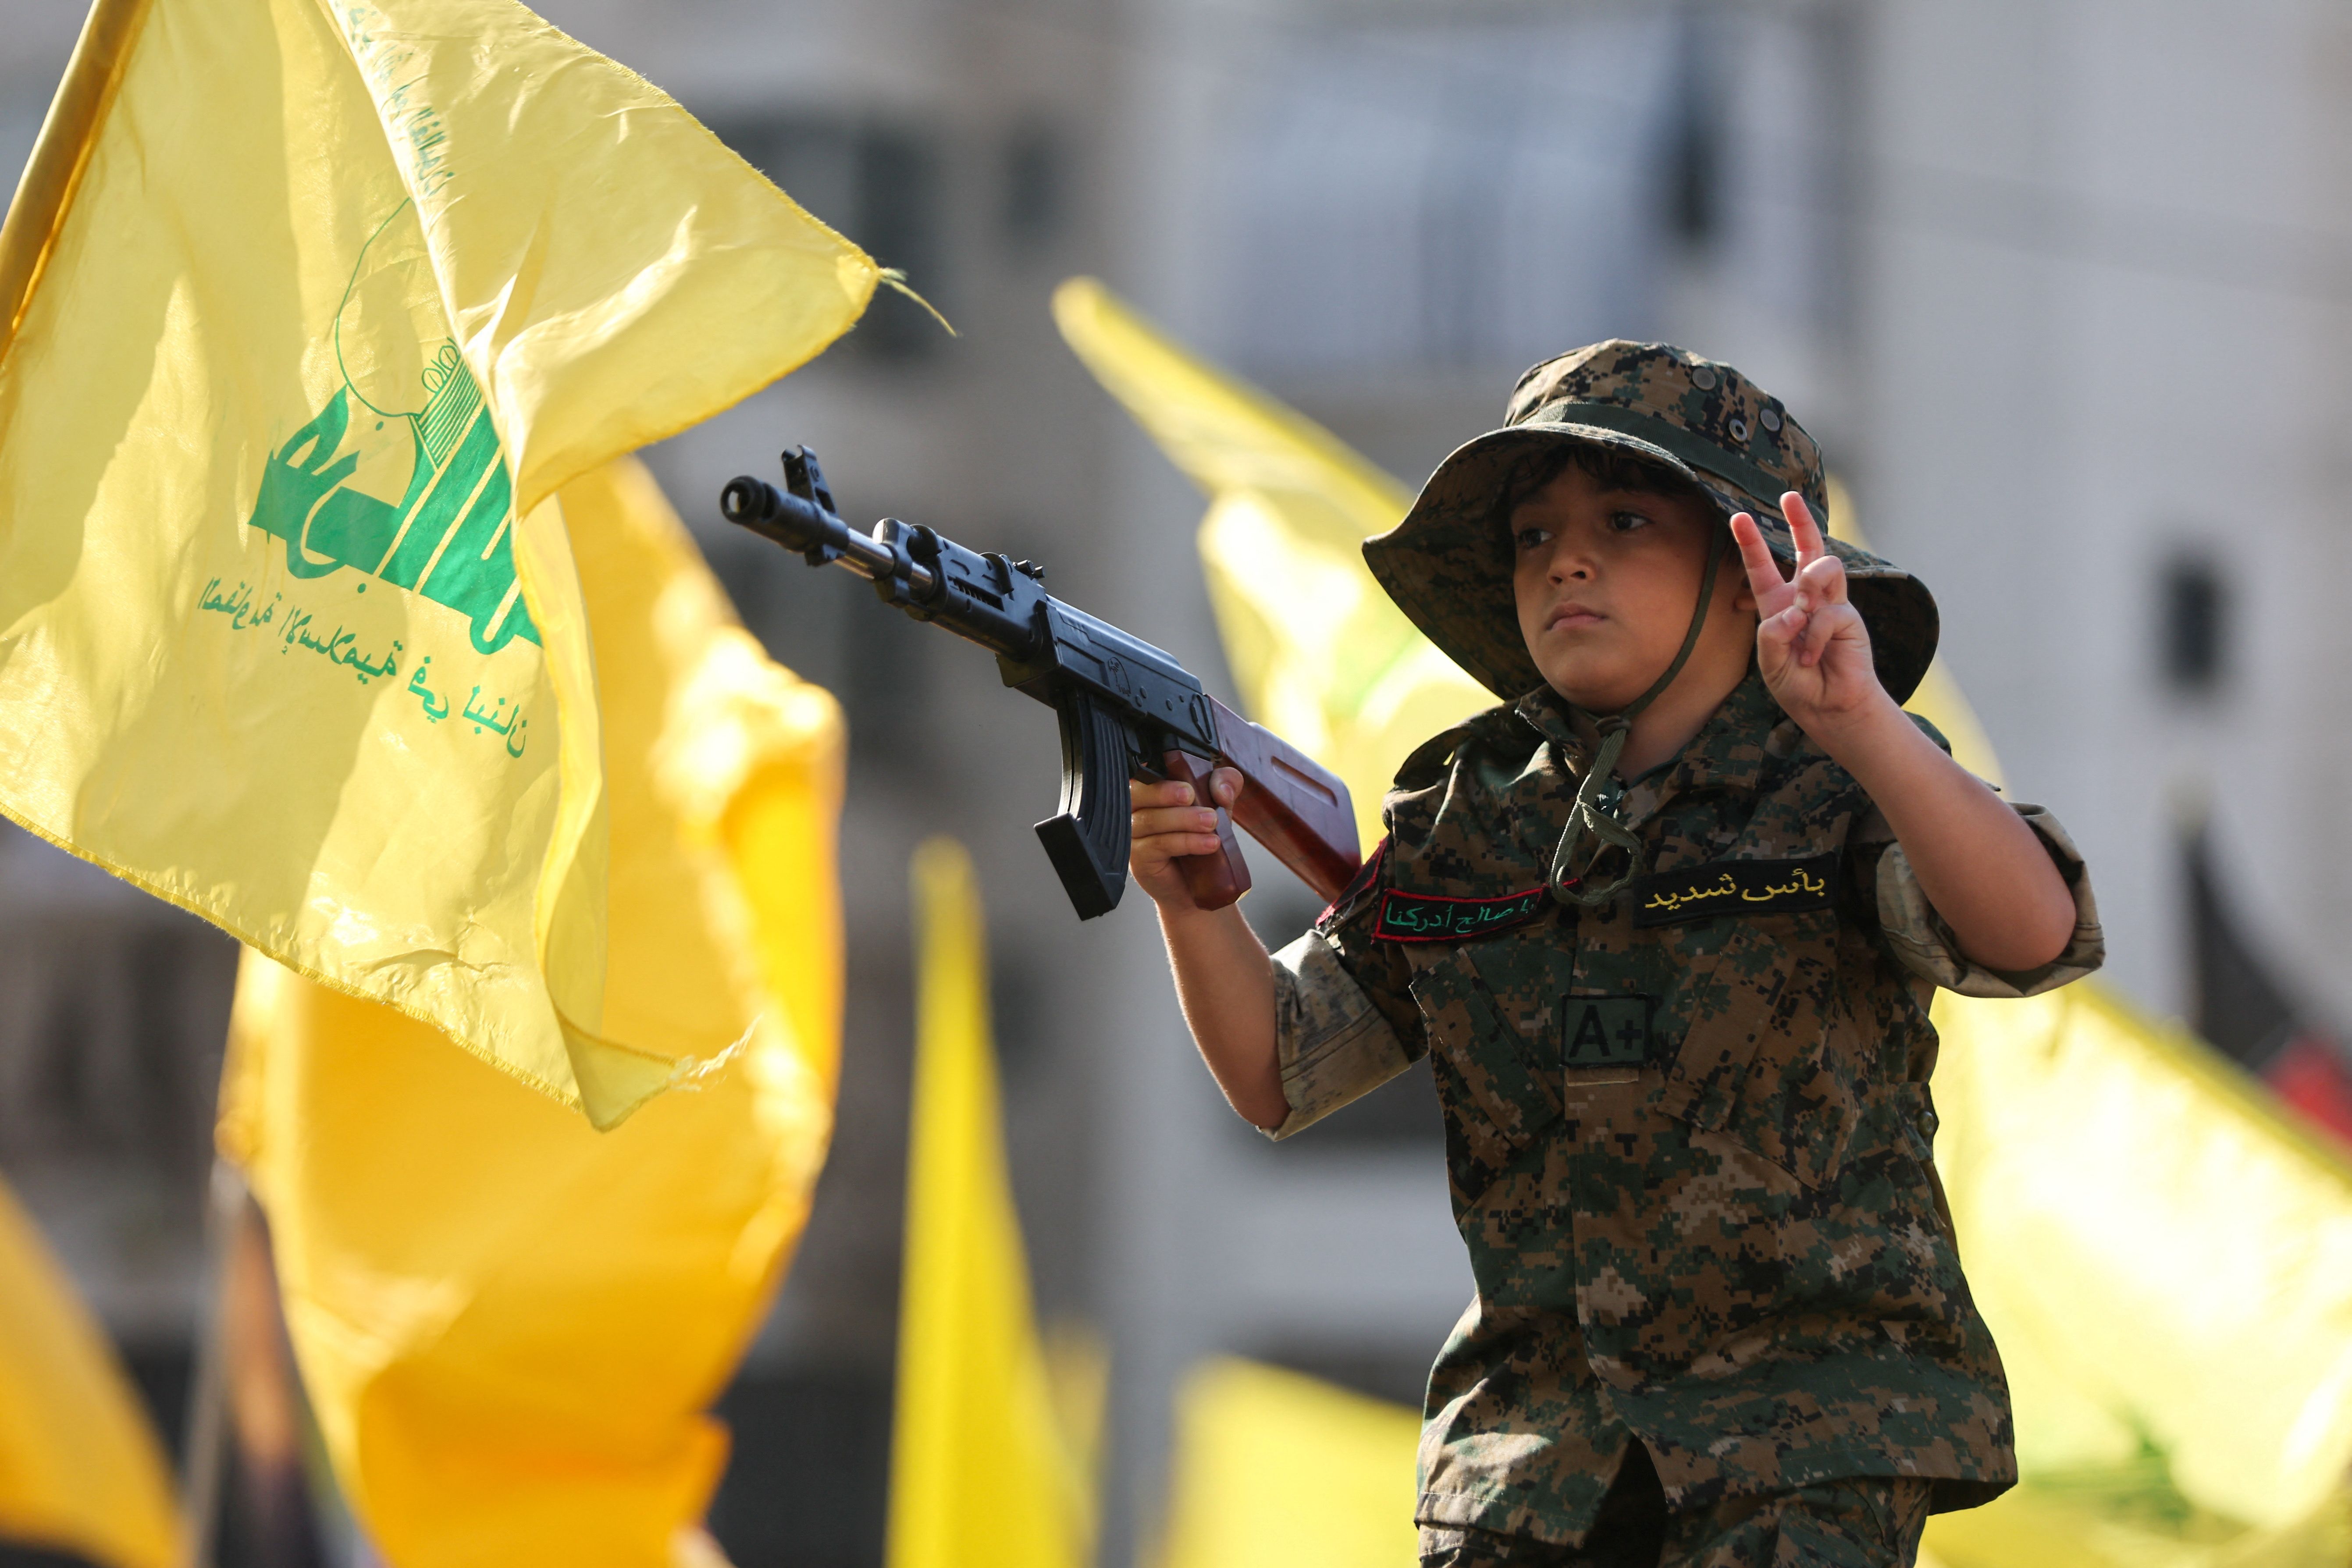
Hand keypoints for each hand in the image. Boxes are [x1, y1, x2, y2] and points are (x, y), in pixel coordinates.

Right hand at [1130, 767, 1242, 912]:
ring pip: (1150, 818)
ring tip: (1212, 823)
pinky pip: (1157, 844)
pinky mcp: (1137, 858)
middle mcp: (1136, 808)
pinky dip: (1185, 841)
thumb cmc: (1200, 840)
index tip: (1180, 773)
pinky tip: (1207, 844)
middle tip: (1193, 796)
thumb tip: (1221, 788)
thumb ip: (1224, 784)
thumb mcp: (1219, 805)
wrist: (1197, 887)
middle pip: (1137, 790)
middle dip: (1166, 792)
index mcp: (1150, 787)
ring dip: (1183, 819)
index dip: (1156, 765)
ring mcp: (1133, 833)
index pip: (1144, 768)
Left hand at [1731, 492, 1887, 737]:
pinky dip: (1816, 635)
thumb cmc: (1797, 684)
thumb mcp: (1770, 660)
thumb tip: (1795, 608)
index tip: (1739, 517)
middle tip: (1789, 496)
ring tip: (1802, 613)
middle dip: (1800, 521)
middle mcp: (1805, 599)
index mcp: (1778, 606)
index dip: (1751, 543)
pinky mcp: (1848, 616)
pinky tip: (1814, 655)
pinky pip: (1829, 611)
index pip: (1763, 569)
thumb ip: (1774, 632)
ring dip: (1808, 585)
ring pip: (1823, 566)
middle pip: (1808, 549)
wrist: (1828, 706)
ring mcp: (1829, 604)